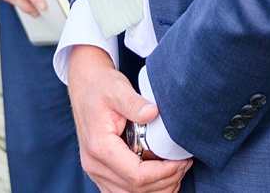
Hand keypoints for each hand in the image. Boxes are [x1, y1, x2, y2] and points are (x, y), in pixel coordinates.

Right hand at [68, 46, 188, 192]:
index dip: (163, 173)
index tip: (180, 161)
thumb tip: (153, 113)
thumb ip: (134, 103)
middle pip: (136, 190)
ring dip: (157, 189)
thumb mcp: (118, 89)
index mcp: (99, 147)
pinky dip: (145, 190)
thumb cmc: (101, 88)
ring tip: (176, 172)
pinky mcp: (101, 174)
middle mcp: (94, 165)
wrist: (85, 87)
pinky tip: (161, 179)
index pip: (136, 175)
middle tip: (184, 165)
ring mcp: (96, 172)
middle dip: (166, 181)